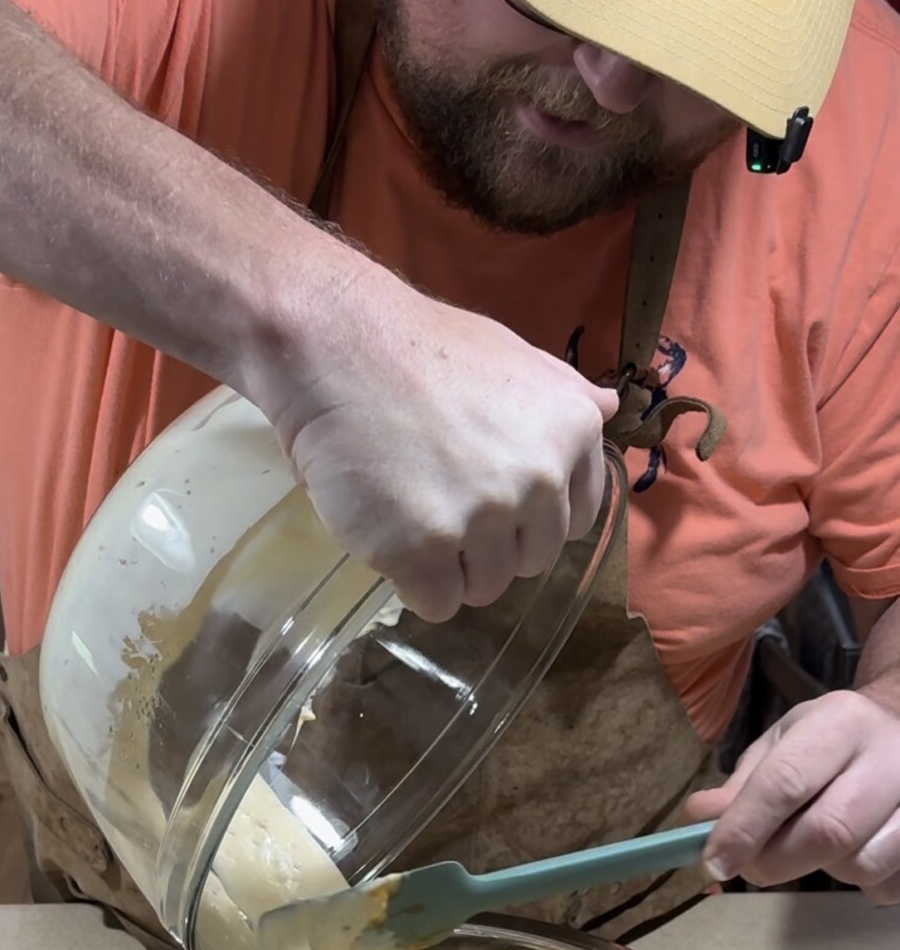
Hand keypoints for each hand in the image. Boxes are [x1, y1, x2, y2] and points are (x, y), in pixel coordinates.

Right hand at [255, 266, 617, 620]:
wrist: (337, 348)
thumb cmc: (420, 346)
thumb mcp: (513, 355)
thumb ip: (565, 396)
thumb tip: (611, 410)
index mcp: (571, 434)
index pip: (577, 519)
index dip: (532, 516)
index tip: (493, 498)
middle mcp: (538, 481)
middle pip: (531, 560)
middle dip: (491, 544)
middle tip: (441, 502)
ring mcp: (481, 520)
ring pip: (485, 587)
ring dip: (451, 567)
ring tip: (411, 514)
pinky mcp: (423, 552)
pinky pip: (437, 603)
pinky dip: (413, 583)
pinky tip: (390, 537)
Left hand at [685, 687, 899, 902]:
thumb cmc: (831, 741)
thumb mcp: (782, 743)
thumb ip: (742, 785)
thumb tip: (699, 821)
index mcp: (842, 723)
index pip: (786, 782)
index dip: (744, 829)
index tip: (714, 863)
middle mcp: (891, 755)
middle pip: (829, 831)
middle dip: (776, 860)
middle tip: (751, 865)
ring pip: (862, 864)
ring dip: (822, 869)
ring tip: (815, 844)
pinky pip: (886, 885)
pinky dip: (859, 881)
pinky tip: (854, 849)